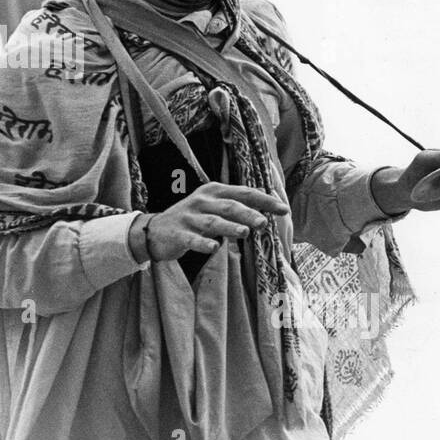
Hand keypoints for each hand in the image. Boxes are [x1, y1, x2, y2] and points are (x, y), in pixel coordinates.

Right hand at [145, 182, 289, 261]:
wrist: (155, 231)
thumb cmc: (192, 220)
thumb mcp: (213, 209)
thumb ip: (235, 210)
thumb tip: (266, 216)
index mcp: (214, 191)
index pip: (244, 193)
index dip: (265, 201)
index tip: (284, 210)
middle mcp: (202, 201)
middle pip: (229, 206)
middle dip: (248, 214)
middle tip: (265, 223)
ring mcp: (189, 217)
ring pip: (212, 222)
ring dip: (229, 227)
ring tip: (245, 232)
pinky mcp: (178, 234)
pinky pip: (192, 240)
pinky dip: (204, 243)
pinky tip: (215, 248)